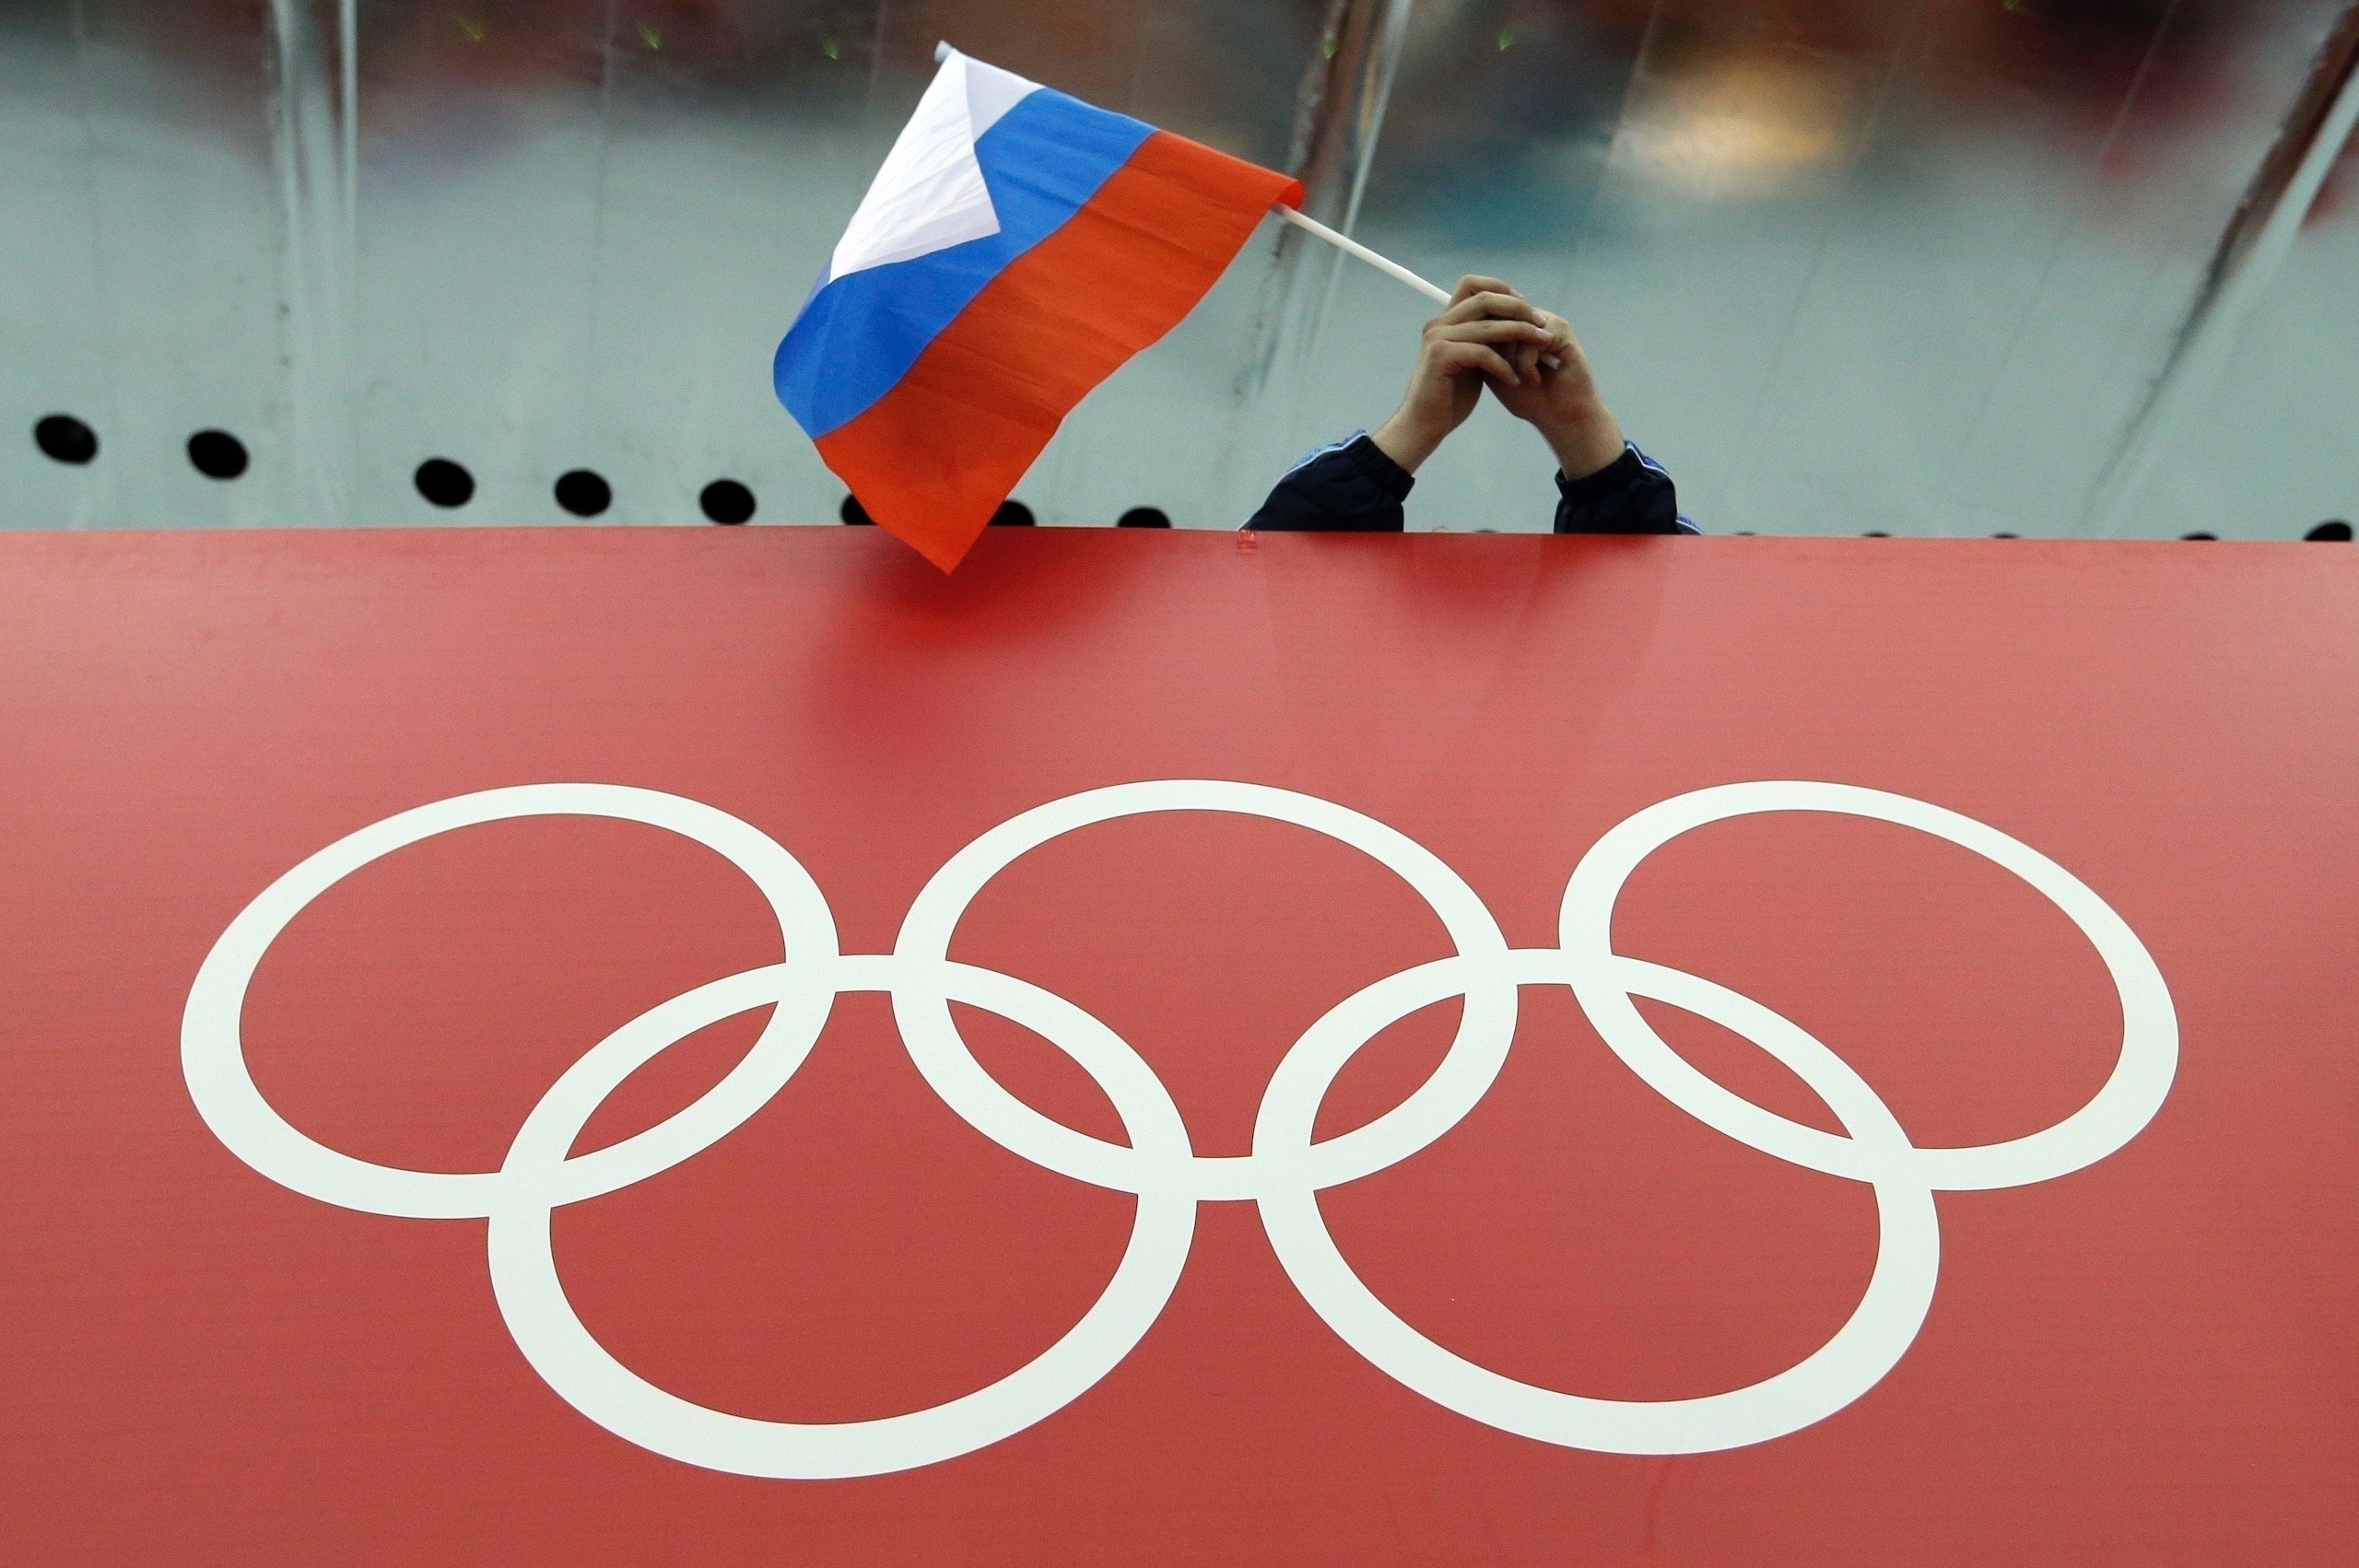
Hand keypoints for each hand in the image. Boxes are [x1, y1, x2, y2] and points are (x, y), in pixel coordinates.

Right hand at [1369, 276, 1555, 473]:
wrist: (1424, 425)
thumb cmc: (1449, 397)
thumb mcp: (1471, 362)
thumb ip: (1483, 341)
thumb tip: (1512, 323)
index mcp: (1446, 321)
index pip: (1472, 284)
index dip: (1502, 289)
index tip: (1526, 307)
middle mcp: (1439, 324)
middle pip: (1485, 299)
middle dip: (1519, 309)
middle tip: (1541, 325)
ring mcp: (1437, 338)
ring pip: (1488, 327)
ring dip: (1520, 335)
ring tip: (1541, 347)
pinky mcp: (1441, 357)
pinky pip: (1482, 353)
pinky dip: (1503, 366)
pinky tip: (1515, 381)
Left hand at [1485, 303, 1626, 481]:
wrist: (1559, 418)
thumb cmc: (1529, 400)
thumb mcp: (1495, 374)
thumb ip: (1480, 351)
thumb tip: (1459, 335)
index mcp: (1515, 329)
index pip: (1487, 319)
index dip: (1482, 345)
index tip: (1488, 373)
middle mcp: (1529, 321)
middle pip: (1497, 320)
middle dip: (1496, 352)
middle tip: (1508, 377)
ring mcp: (1545, 323)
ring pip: (1512, 329)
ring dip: (1511, 359)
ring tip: (1520, 380)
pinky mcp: (1560, 330)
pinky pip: (1530, 338)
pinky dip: (1526, 363)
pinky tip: (1533, 380)